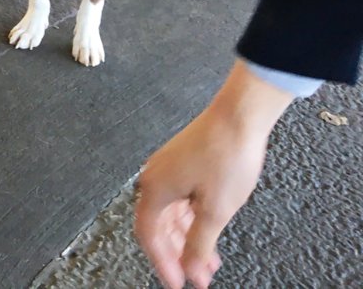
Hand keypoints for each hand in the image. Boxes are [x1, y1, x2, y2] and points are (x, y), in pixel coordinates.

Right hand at [134, 61, 293, 287]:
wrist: (240, 116)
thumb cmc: (226, 153)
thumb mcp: (216, 210)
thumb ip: (200, 244)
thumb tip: (191, 268)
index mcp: (155, 188)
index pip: (148, 235)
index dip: (162, 263)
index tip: (176, 282)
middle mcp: (155, 177)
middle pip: (158, 225)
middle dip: (176, 254)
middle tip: (192, 275)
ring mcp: (168, 168)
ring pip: (170, 213)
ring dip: (186, 239)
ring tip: (206, 259)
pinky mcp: (182, 162)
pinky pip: (180, 199)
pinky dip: (191, 220)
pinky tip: (206, 229)